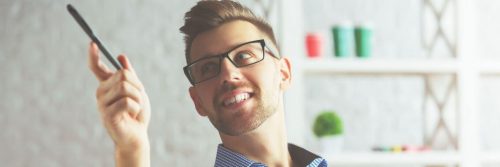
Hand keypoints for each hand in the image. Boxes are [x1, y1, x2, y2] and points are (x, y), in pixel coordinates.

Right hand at [88, 42, 150, 166]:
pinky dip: (136, 108)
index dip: (94, 55)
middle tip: (138, 99)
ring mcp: (102, 103)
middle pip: (123, 75)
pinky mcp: (107, 114)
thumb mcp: (137, 91)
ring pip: (125, 87)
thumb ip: (130, 75)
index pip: (97, 68)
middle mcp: (101, 92)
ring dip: (138, 98)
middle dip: (137, 86)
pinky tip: (132, 115)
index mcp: (107, 85)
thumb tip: (121, 57)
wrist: (137, 136)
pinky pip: (127, 101)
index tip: (92, 43)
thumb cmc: (136, 114)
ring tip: (135, 108)